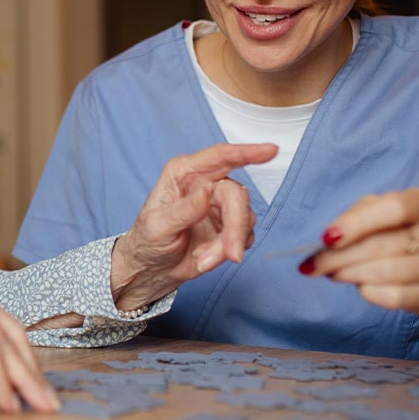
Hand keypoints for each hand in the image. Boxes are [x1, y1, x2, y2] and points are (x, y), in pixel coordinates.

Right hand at [0, 275, 60, 413]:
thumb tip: (5, 388)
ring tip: (38, 408)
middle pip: (11, 333)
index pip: (3, 326)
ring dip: (25, 381)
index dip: (23, 359)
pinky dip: (2, 383)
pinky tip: (9, 404)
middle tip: (49, 404)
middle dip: (33, 372)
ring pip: (4, 345)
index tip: (37, 390)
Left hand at [111, 143, 276, 309]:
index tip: (270, 150)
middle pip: (236, 195)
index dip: (246, 152)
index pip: (219, 157)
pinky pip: (245, 235)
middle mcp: (206, 184)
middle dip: (236, 226)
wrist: (154, 268)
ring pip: (245, 217)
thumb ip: (183, 210)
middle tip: (232, 254)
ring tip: (205, 259)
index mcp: (184, 174)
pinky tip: (208, 257)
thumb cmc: (148, 241)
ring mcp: (220, 206)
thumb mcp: (157, 227)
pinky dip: (230, 250)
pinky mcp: (230, 226)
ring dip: (230, 243)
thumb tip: (206, 192)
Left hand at [304, 189, 418, 326]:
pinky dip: (368, 292)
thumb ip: (354, 218)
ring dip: (349, 274)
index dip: (357, 223)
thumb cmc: (396, 233)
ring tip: (332, 273)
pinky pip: (393, 296)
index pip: (395, 208)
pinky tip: (360, 286)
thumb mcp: (377, 213)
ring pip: (387, 272)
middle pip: (383, 244)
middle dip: (339, 256)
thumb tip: (327, 240)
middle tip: (314, 264)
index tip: (326, 238)